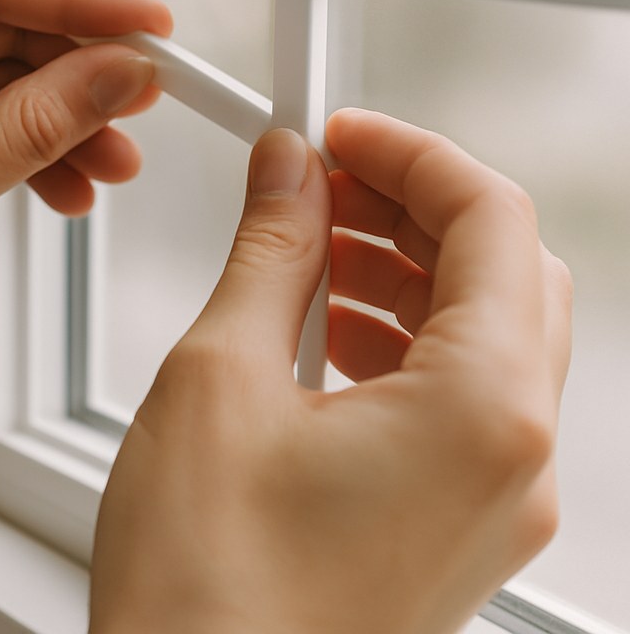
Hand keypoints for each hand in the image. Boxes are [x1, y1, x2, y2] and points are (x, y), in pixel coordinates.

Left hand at [0, 0, 170, 509]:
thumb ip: (27, 130)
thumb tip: (110, 77)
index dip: (82, 2)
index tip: (149, 27)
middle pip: (4, 34)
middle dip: (79, 72)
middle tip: (145, 101)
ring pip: (1, 88)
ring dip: (62, 124)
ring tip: (113, 161)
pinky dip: (28, 158)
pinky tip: (66, 187)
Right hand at [90, 110, 571, 633]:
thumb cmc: (207, 594)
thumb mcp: (220, 377)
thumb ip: (270, 252)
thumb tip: (287, 173)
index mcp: (479, 413)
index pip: (492, 219)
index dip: (413, 153)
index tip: (345, 132)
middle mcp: (512, 461)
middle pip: (503, 271)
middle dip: (413, 203)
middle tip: (327, 176)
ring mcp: (492, 500)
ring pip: (484, 331)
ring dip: (407, 266)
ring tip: (316, 241)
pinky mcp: (454, 523)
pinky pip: (459, 394)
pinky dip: (402, 334)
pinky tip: (325, 323)